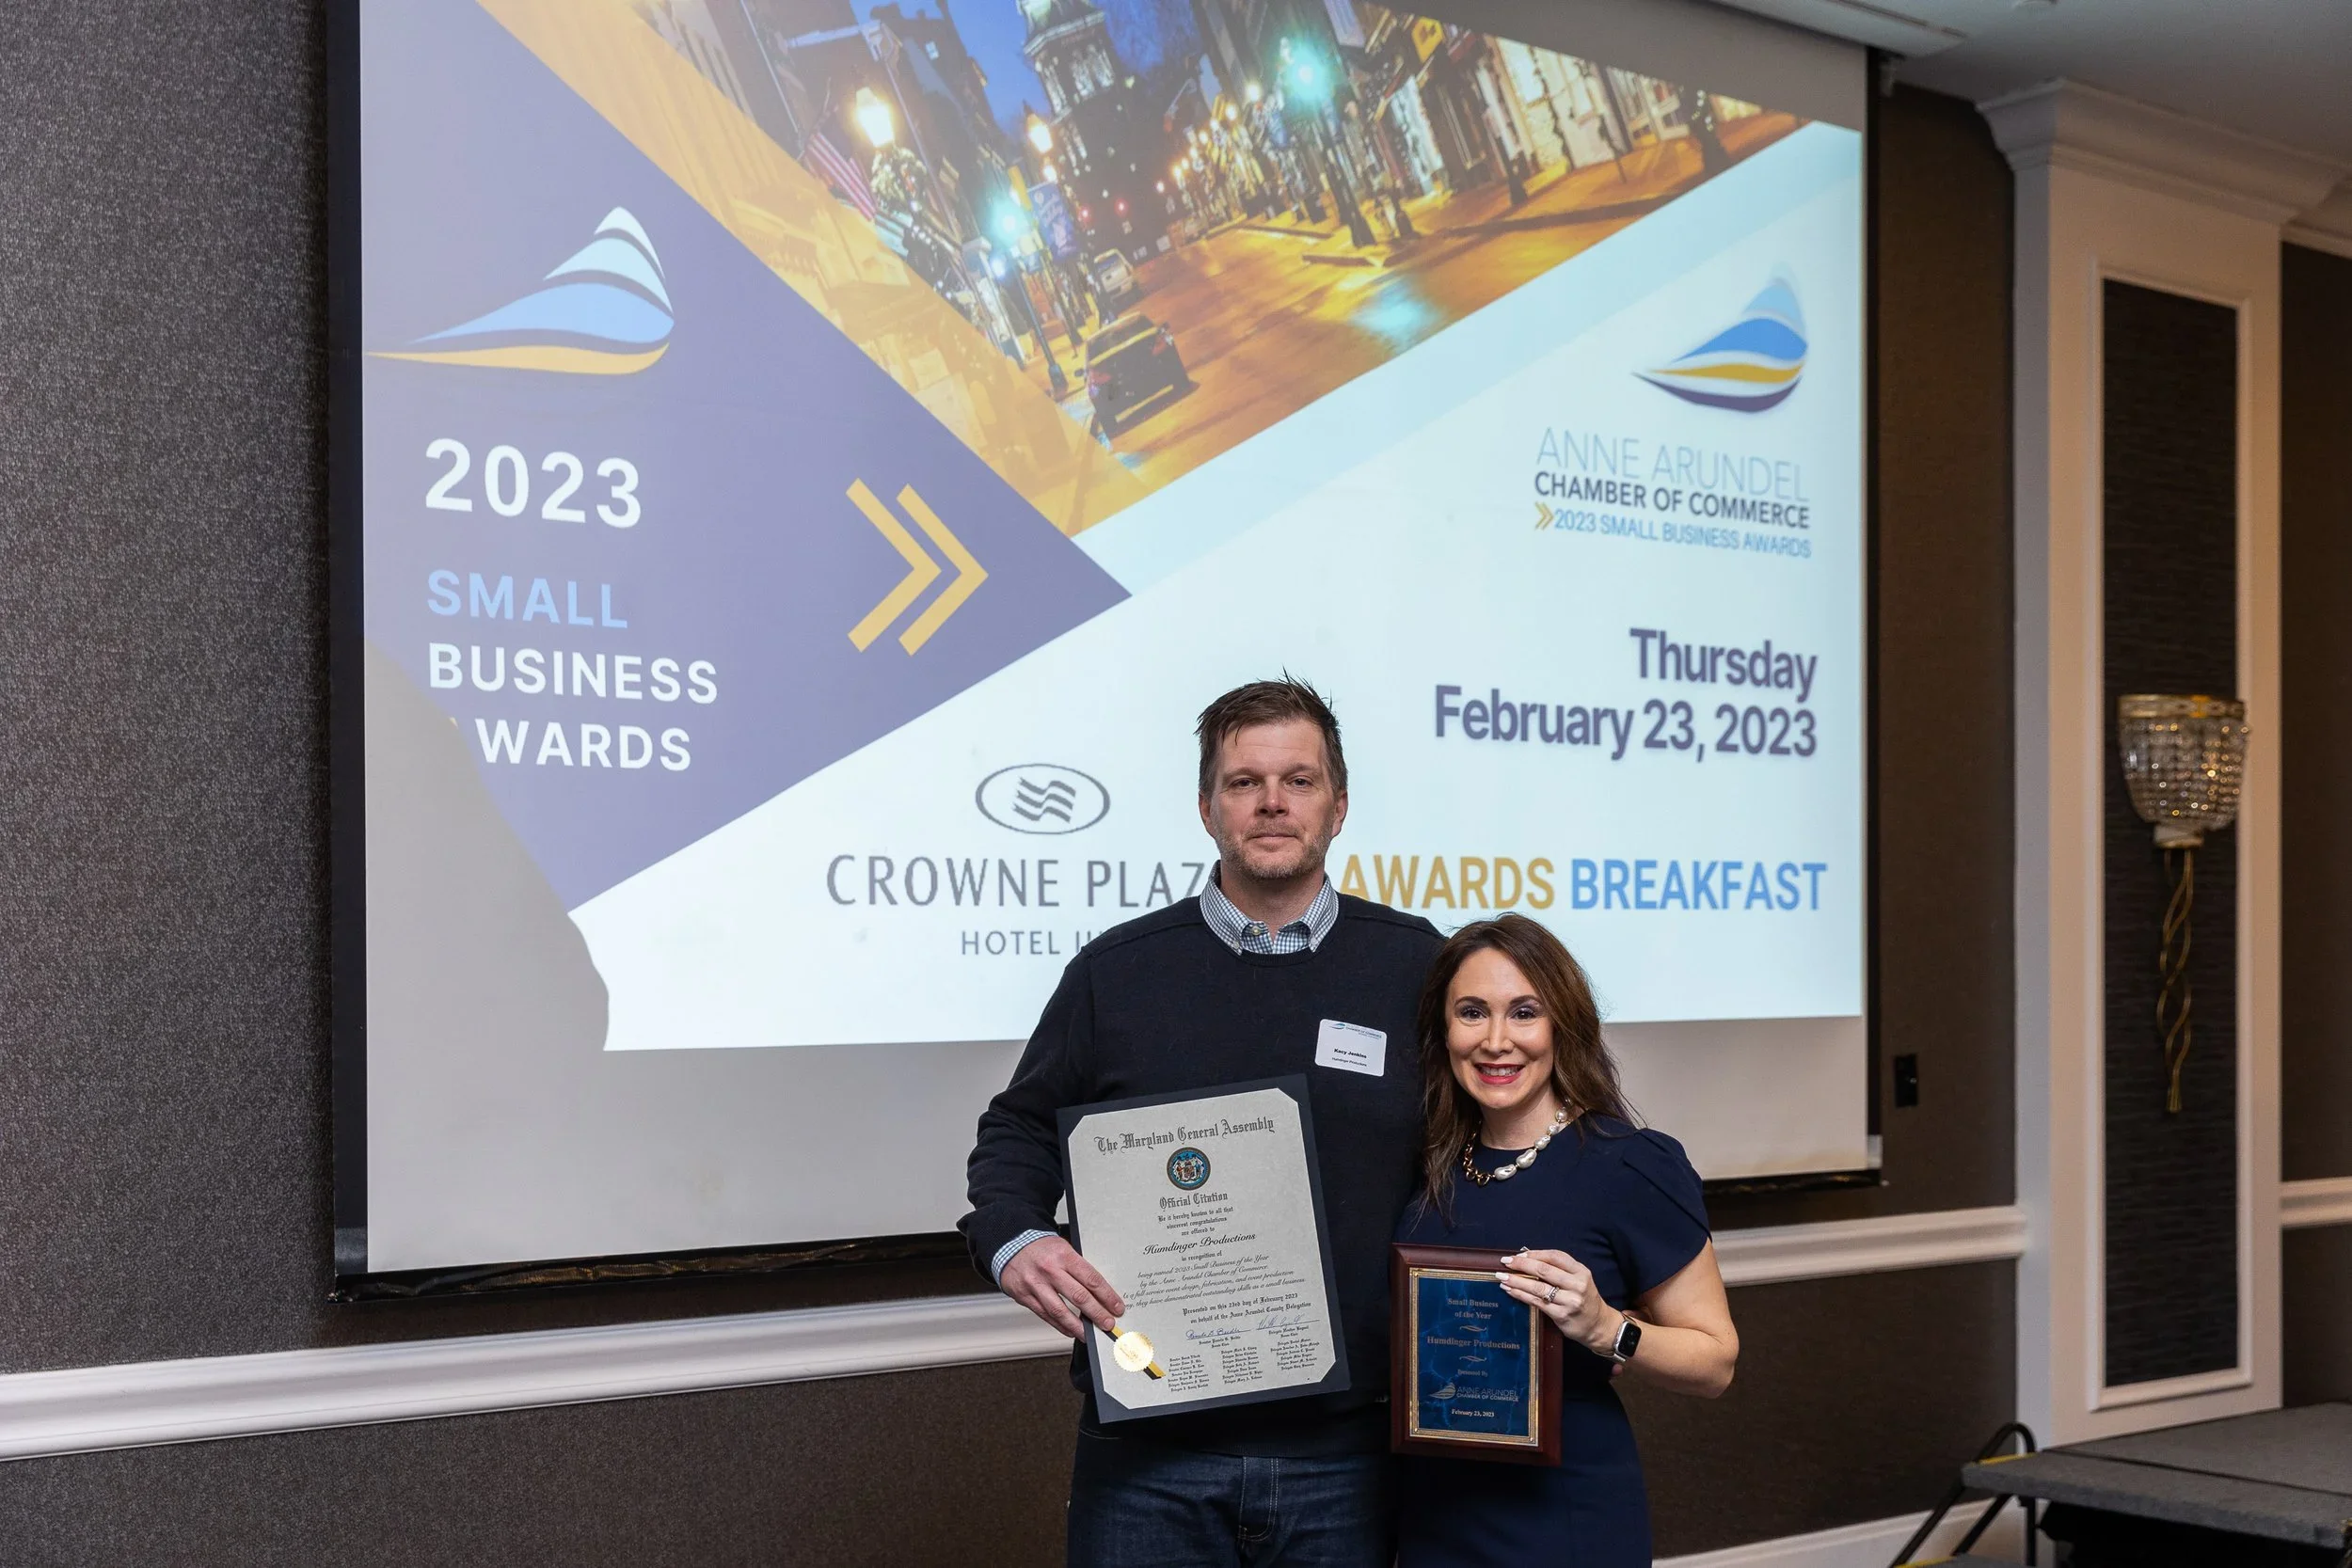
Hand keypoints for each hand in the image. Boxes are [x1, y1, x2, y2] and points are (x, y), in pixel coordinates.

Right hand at [999, 1236, 1126, 1339]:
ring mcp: (1036, 1284)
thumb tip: (1098, 1292)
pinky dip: (1060, 1325)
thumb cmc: (1041, 1248)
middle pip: (1079, 1296)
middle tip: (1108, 1324)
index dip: (1107, 1296)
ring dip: (1078, 1326)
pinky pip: (1045, 1315)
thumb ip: (1078, 1269)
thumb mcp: (1063, 1249)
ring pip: (1060, 1311)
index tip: (1117, 1307)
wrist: (1010, 1245)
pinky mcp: (1025, 1296)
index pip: (1091, 1279)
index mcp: (1064, 1255)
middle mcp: (1050, 1270)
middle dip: (1097, 1313)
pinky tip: (1070, 1330)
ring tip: (1090, 1334)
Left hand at [1498, 1248, 1620, 1357]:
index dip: (1535, 1254)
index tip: (1518, 1254)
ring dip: (1517, 1281)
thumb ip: (1559, 1269)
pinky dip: (1521, 1295)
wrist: (1598, 1325)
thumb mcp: (1578, 1279)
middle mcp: (1577, 1285)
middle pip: (1545, 1270)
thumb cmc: (1583, 1299)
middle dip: (1521, 1265)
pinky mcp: (1562, 1315)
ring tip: (1502, 1277)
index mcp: (1581, 1272)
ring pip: (1538, 1287)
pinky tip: (1511, 1291)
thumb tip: (1527, 1258)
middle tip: (1505, 1262)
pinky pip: (1537, 1302)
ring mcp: (1570, 1301)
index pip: (1555, 1256)